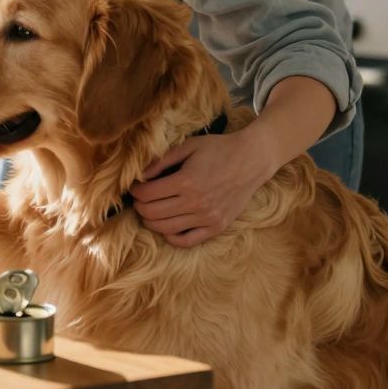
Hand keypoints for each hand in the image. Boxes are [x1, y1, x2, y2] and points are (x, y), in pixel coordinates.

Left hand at [129, 129, 277, 246]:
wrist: (252, 159)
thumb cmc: (218, 149)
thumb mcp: (188, 146)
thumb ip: (161, 161)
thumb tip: (139, 175)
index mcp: (186, 181)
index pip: (146, 194)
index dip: (135, 191)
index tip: (135, 186)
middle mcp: (196, 203)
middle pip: (152, 213)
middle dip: (139, 206)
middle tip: (140, 199)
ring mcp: (207, 217)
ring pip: (165, 229)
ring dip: (151, 221)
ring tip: (150, 210)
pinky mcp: (217, 227)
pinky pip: (187, 241)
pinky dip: (171, 237)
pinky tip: (167, 227)